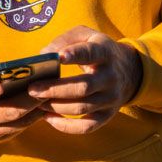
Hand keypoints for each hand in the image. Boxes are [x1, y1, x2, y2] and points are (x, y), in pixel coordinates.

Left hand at [27, 25, 141, 134]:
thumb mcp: (86, 35)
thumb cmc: (97, 49)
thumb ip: (65, 39)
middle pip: (83, 87)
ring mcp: (111, 98)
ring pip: (82, 107)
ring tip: (37, 102)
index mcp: (105, 52)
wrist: (129, 70)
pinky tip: (48, 117)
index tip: (58, 57)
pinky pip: (87, 126)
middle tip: (32, 89)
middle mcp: (110, 77)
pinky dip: (66, 126)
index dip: (75, 55)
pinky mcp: (108, 114)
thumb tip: (44, 54)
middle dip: (55, 90)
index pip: (91, 53)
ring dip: (56, 107)